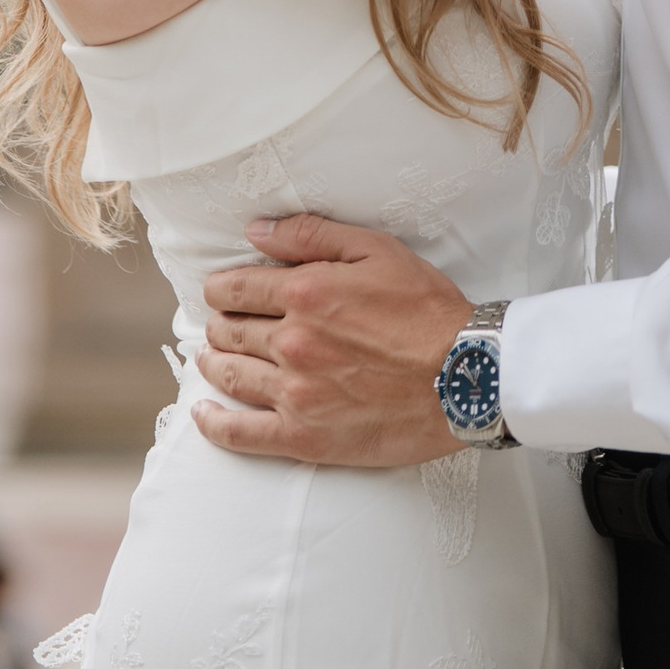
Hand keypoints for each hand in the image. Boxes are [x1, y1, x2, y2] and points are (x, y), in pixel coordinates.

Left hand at [194, 214, 472, 465]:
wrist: (466, 376)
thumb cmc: (426, 310)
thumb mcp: (375, 249)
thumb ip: (310, 236)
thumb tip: (255, 232)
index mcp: (304, 294)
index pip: (236, 288)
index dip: (222, 287)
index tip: (221, 290)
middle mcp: (291, 344)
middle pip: (230, 331)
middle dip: (221, 323)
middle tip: (222, 324)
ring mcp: (296, 394)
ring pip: (231, 376)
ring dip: (213, 363)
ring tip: (209, 358)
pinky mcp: (306, 437)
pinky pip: (243, 435)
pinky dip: (215, 424)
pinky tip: (203, 414)